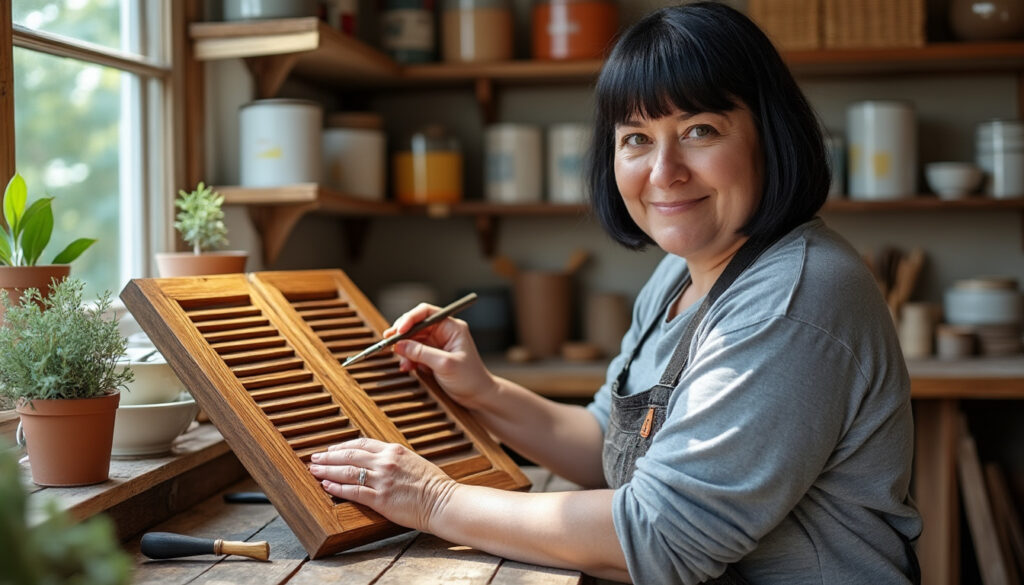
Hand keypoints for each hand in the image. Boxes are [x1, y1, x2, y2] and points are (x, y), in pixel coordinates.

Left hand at [308, 438, 456, 531]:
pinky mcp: (380, 499)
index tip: (331, 449)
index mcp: (394, 450)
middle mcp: (386, 462)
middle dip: (328, 456)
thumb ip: (394, 459)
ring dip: (327, 470)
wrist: (443, 501)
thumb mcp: (413, 461)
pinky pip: (353, 491)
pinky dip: (337, 487)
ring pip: (347, 471)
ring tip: (313, 470)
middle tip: (314, 458)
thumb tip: (378, 460)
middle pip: (349, 455)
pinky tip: (326, 485)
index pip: (361, 443)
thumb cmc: (433, 485)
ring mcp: (382, 480)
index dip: (343, 446)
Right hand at [385, 303, 497, 410]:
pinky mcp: (432, 356)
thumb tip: (400, 345)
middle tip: (389, 343)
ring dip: (404, 349)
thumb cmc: (470, 378)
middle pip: (416, 324)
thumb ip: (422, 353)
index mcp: (452, 327)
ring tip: (404, 363)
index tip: (398, 330)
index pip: (426, 313)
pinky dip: (408, 359)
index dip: (409, 318)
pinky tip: (408, 368)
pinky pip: (414, 352)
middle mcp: (444, 332)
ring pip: (412, 339)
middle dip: (402, 334)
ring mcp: (437, 344)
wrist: (478, 396)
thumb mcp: (445, 365)